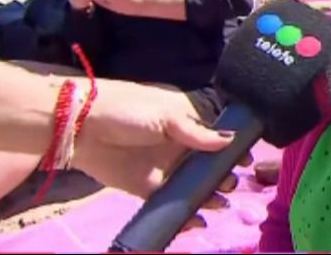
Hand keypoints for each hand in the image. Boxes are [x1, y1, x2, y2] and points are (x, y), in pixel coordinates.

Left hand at [71, 80, 250, 209]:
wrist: (83, 128)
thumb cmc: (129, 110)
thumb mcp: (167, 116)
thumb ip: (197, 133)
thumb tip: (230, 142)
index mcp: (184, 121)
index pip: (214, 135)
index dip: (231, 148)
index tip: (247, 159)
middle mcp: (178, 145)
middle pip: (207, 164)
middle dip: (223, 174)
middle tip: (231, 183)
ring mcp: (163, 167)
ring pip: (193, 185)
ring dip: (208, 195)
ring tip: (220, 203)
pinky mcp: (147, 187)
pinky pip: (171, 203)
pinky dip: (186, 214)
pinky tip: (198, 220)